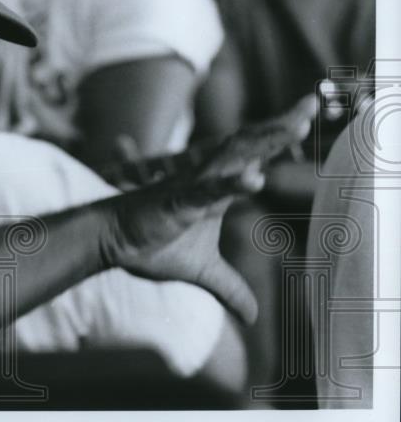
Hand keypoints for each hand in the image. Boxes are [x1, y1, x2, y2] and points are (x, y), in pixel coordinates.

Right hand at [98, 95, 317, 324]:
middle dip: (282, 127)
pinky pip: (207, 190)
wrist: (112, 242)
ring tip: (296, 127)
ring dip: (265, 143)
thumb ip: (230, 288)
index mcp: (217, 189)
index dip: (279, 138)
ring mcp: (192, 188)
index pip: (254, 157)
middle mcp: (207, 180)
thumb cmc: (152, 245)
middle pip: (250, 147)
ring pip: (233, 159)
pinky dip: (231, 184)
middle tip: (310, 104)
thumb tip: (252, 317)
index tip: (306, 117)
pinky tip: (255, 178)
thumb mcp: (203, 272)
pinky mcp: (177, 201)